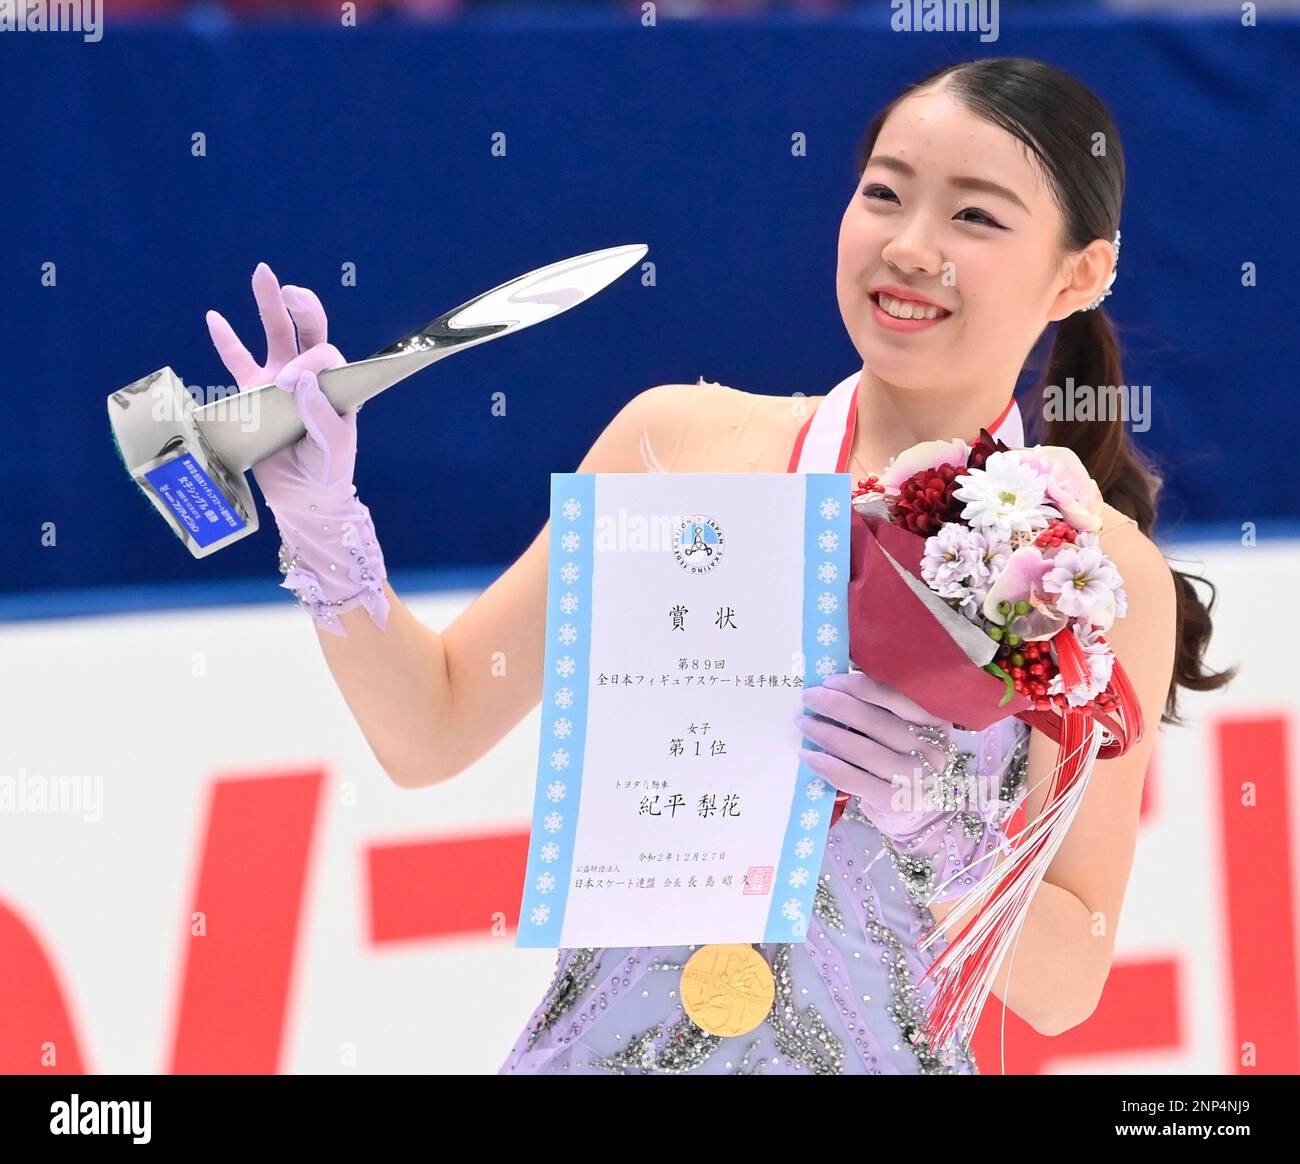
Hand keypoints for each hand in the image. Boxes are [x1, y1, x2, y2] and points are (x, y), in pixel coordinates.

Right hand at [205, 262, 352, 511]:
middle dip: (302, 307)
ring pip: (275, 336)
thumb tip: (300, 379)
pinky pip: (238, 362)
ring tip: (263, 273)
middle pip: (308, 332)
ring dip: (269, 304)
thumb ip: (322, 418)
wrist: (303, 497)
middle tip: (290, 291)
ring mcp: (280, 382)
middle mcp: (311, 378)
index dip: (308, 362)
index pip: (325, 357)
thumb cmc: (327, 471)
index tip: (290, 384)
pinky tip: (214, 318)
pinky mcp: (255, 394)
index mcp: (337, 387)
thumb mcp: (334, 450)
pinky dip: (227, 341)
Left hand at [794, 669, 968, 840]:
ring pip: (861, 750)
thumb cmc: (904, 760)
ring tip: (803, 723)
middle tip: (809, 697)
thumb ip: (881, 707)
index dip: (859, 686)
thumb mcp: (905, 730)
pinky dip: (826, 765)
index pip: (895, 696)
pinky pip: (853, 779)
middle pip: (875, 721)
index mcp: (935, 722)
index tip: (830, 681)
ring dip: (825, 733)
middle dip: (835, 705)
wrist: (917, 811)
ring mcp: (915, 779)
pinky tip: (807, 755)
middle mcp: (931, 749)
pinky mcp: (894, 802)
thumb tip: (836, 683)